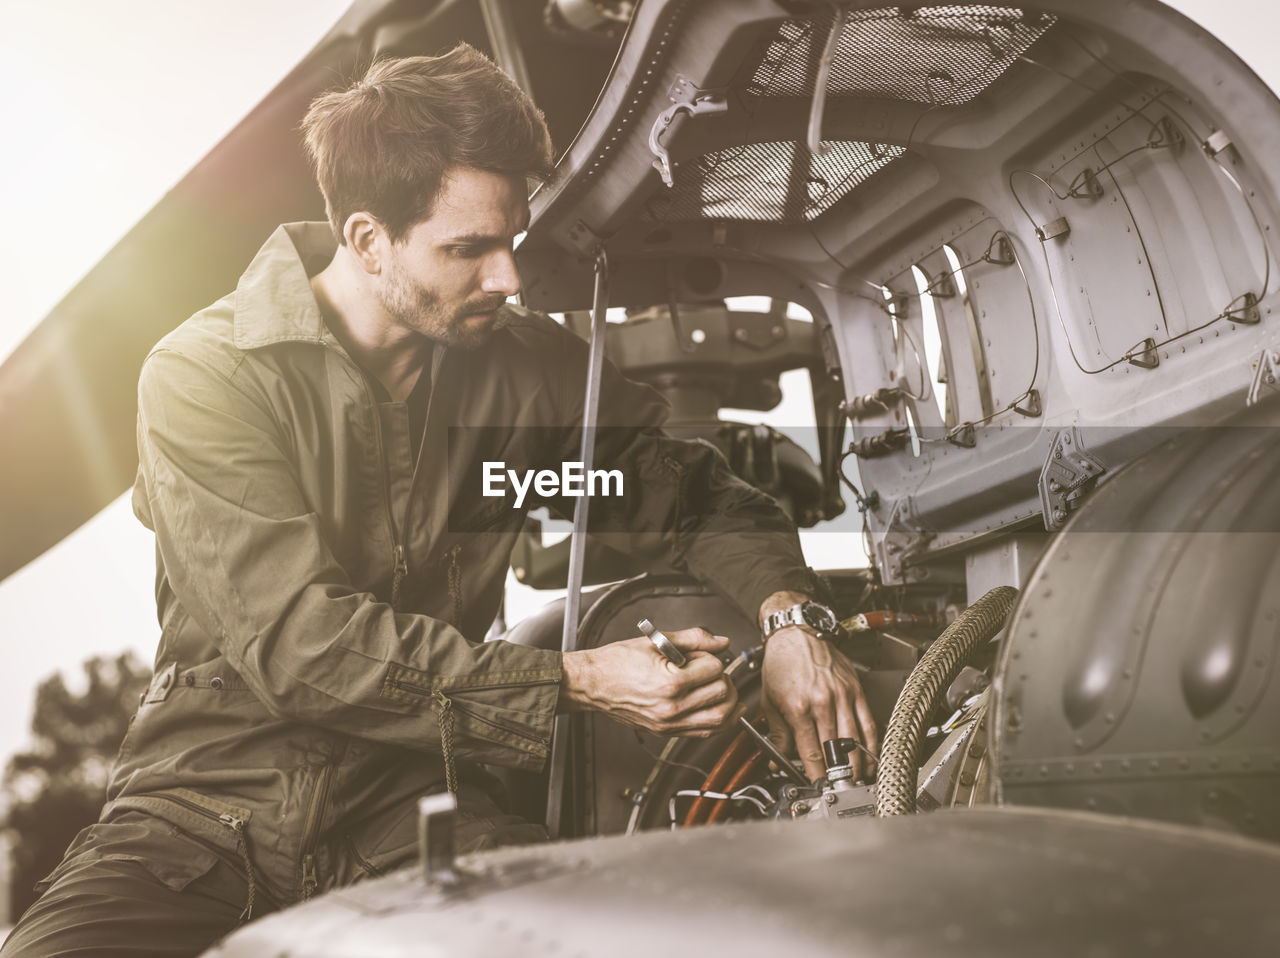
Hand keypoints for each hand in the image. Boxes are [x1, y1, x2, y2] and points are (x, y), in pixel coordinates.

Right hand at [560, 628, 740, 736]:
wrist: (592, 684)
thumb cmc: (616, 662)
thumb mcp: (655, 641)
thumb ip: (693, 638)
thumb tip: (721, 642)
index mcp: (670, 683)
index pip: (714, 669)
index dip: (711, 657)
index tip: (699, 655)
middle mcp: (672, 708)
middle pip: (722, 694)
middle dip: (723, 677)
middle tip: (710, 669)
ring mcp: (669, 724)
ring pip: (720, 719)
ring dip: (728, 701)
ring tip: (719, 687)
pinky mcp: (666, 732)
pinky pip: (704, 733)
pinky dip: (719, 721)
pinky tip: (719, 708)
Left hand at [760, 625, 877, 783]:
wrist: (797, 633)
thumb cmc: (782, 663)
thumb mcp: (770, 700)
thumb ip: (777, 734)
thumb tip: (777, 759)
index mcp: (799, 707)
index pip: (811, 752)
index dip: (816, 774)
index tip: (818, 786)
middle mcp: (823, 702)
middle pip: (835, 749)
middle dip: (839, 774)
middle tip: (841, 789)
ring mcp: (842, 696)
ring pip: (855, 739)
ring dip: (859, 763)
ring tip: (859, 779)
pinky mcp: (855, 689)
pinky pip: (868, 721)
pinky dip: (871, 742)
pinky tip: (871, 755)